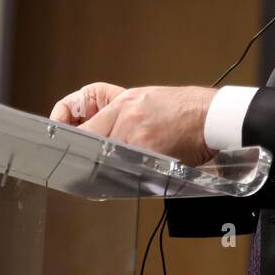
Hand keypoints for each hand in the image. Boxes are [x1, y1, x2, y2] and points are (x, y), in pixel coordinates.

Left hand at [53, 84, 217, 168]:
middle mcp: (128, 118)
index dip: (67, 134)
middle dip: (82, 155)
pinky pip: (128, 172)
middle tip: (74, 166)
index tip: (61, 139)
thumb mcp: (146, 98)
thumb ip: (120, 112)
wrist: (213, 118)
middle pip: (89, 144)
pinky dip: (126, 177)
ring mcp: (138, 139)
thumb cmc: (185, 108)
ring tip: (107, 172)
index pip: (84, 125)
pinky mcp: (150, 157)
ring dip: (104, 169)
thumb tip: (96, 131)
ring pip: (105, 161)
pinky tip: (132, 176)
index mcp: (126, 102)